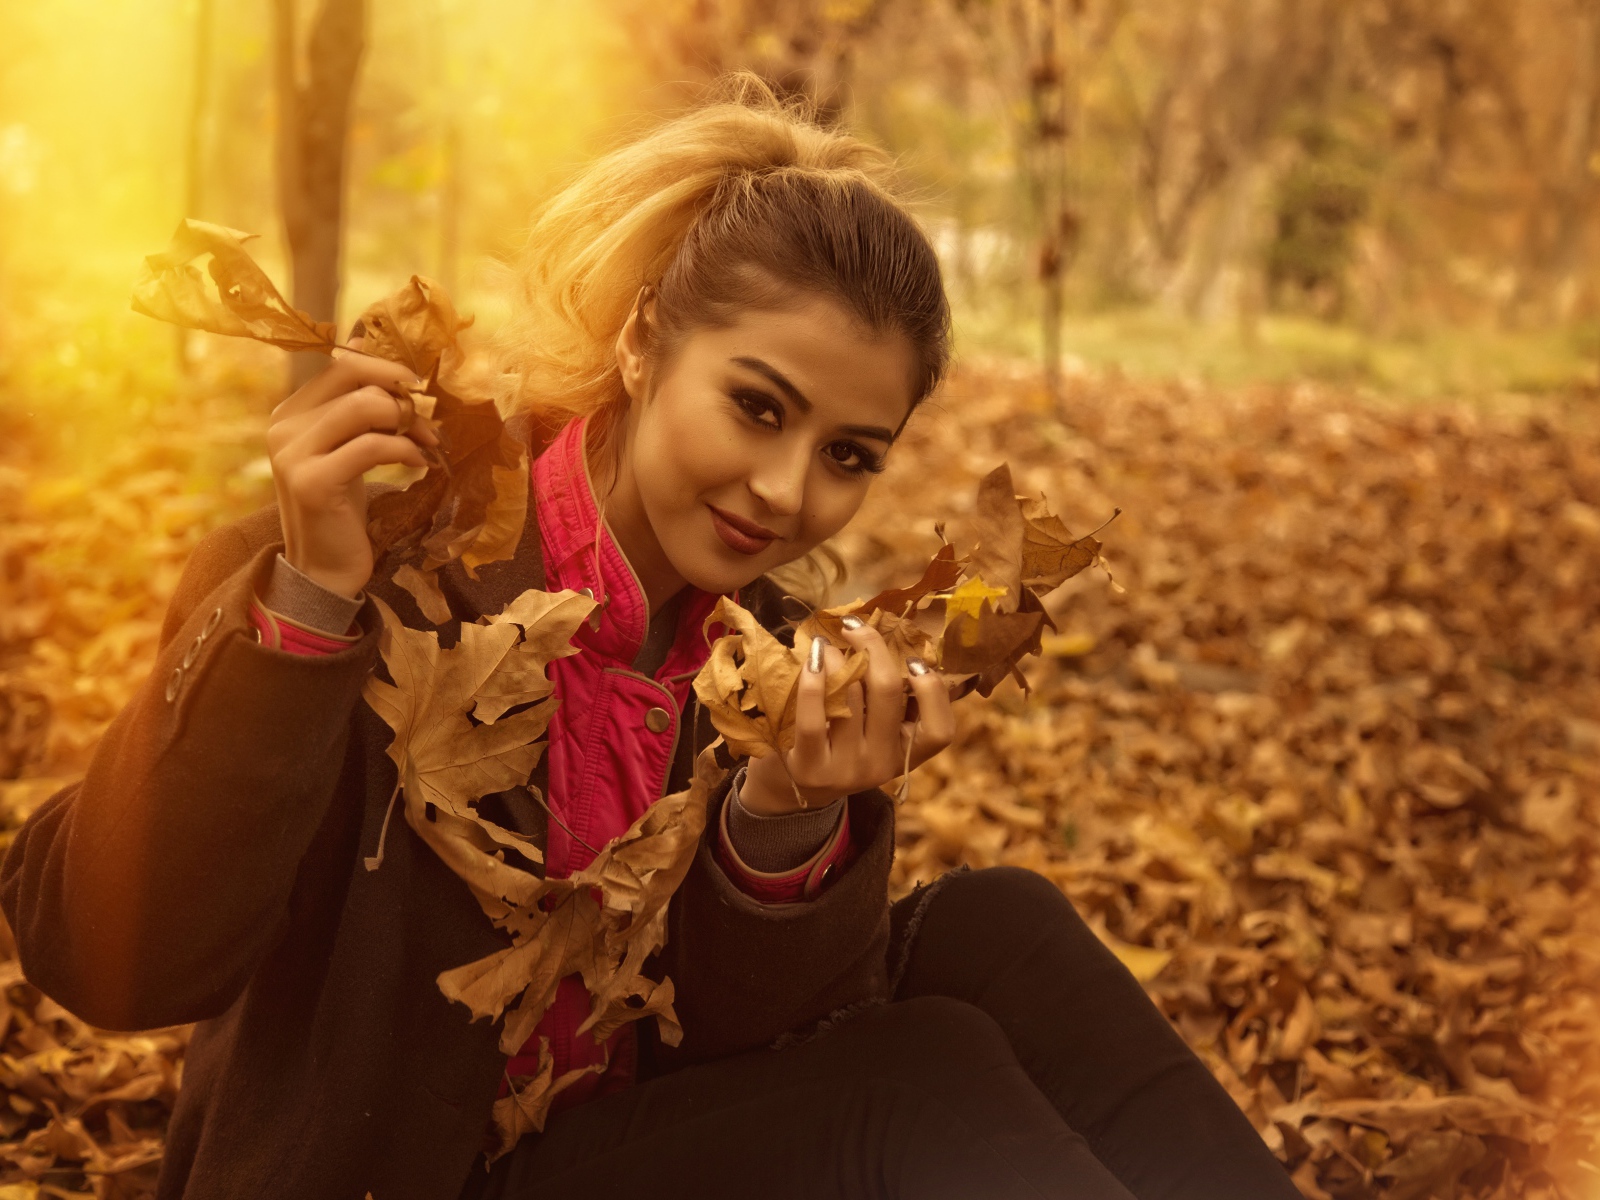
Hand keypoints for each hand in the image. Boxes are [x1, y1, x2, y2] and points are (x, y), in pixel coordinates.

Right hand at [266, 342, 436, 598]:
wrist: (323, 570)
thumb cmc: (342, 508)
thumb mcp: (347, 450)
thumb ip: (357, 409)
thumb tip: (380, 353)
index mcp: (289, 412)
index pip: (341, 364)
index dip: (387, 368)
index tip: (419, 387)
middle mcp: (283, 426)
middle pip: (352, 376)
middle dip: (400, 391)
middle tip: (430, 420)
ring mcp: (292, 453)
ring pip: (364, 405)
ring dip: (409, 421)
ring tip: (429, 444)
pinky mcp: (313, 481)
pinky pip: (372, 445)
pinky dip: (406, 450)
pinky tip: (421, 464)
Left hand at [740, 618, 955, 814]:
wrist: (790, 790)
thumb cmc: (835, 745)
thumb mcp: (870, 732)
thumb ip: (887, 702)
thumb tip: (892, 642)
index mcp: (903, 754)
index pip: (940, 731)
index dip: (933, 691)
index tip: (912, 660)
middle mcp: (880, 765)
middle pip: (888, 693)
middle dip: (873, 647)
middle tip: (854, 626)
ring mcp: (846, 770)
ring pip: (850, 696)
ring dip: (836, 658)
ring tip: (823, 645)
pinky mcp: (810, 769)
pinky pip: (814, 717)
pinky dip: (813, 680)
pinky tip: (810, 659)